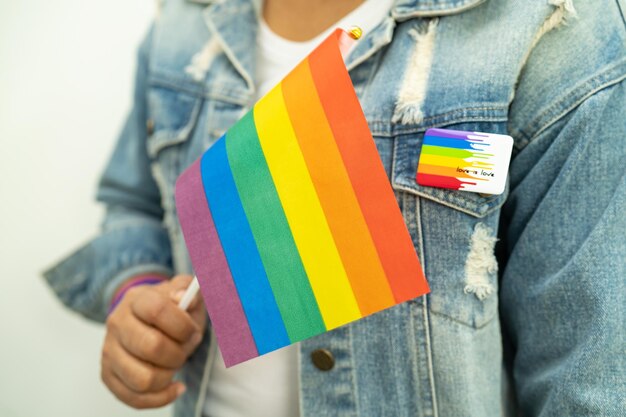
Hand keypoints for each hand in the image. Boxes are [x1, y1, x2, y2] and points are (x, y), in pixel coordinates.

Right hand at [101, 274, 205, 408]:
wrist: (147, 319)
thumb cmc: (172, 309)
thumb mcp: (185, 293)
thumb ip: (188, 289)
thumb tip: (181, 297)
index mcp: (136, 299)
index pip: (157, 311)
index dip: (182, 325)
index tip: (192, 331)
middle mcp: (117, 323)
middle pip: (151, 347)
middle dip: (178, 353)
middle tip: (184, 349)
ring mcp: (110, 351)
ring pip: (143, 379)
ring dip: (168, 376)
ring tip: (174, 365)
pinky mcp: (108, 375)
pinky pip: (135, 398)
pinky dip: (161, 397)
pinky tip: (174, 386)